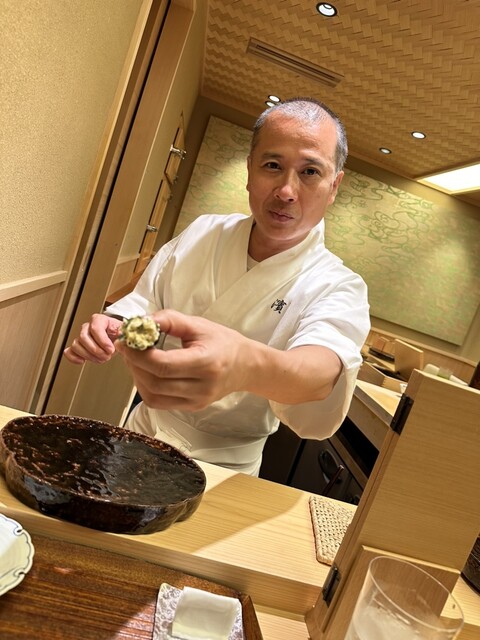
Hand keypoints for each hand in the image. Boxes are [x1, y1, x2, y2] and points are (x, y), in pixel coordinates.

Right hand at [64, 313, 121, 364]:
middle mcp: (88, 327)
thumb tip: (121, 337)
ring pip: (76, 345)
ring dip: (88, 355)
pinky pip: (69, 351)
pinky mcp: (78, 347)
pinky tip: (82, 361)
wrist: (118, 343)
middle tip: (107, 356)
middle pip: (84, 337)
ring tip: (101, 359)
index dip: (103, 341)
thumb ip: (123, 334)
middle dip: (96, 350)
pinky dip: (73, 358)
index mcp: (100, 320)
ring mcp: (81, 337)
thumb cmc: (120, 336)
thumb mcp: (124, 333)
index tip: (111, 350)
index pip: (95, 327)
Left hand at [115, 310, 250, 410]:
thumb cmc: (223, 342)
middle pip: (155, 382)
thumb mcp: (199, 325)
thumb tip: (142, 321)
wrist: (246, 366)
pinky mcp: (191, 407)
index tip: (127, 342)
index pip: (163, 365)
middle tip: (128, 349)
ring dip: (137, 378)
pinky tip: (146, 372)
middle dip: (134, 365)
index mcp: (206, 363)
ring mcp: (196, 401)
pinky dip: (147, 388)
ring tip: (135, 360)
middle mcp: (202, 387)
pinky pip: (160, 402)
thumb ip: (170, 320)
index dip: (139, 355)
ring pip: (153, 397)